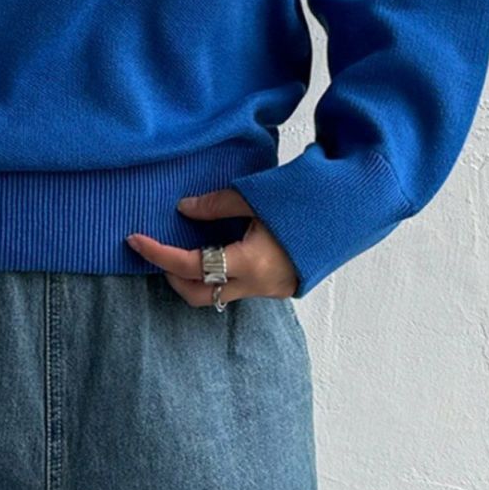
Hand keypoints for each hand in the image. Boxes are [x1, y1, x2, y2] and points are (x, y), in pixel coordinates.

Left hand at [125, 187, 299, 305]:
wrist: (355, 210)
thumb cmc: (306, 199)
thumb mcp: (256, 195)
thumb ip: (215, 205)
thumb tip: (183, 210)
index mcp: (250, 263)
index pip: (190, 266)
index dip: (157, 254)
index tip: (133, 240)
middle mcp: (258, 285)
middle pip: (197, 294)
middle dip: (171, 274)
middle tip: (156, 249)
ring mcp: (270, 290)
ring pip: (216, 294)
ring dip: (194, 274)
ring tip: (184, 246)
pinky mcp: (279, 286)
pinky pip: (236, 287)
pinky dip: (217, 272)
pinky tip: (215, 248)